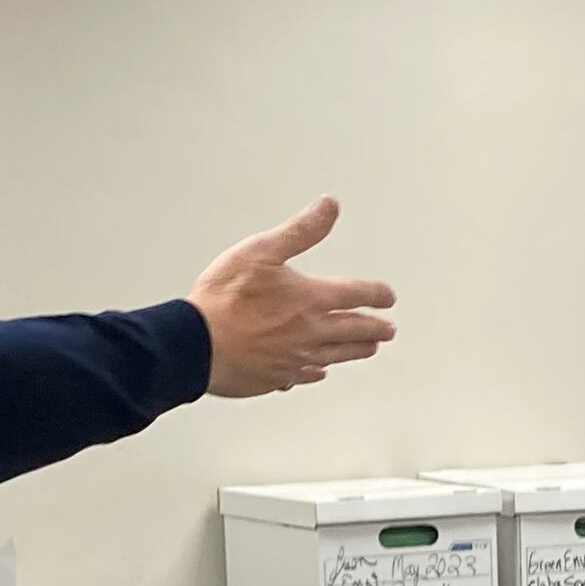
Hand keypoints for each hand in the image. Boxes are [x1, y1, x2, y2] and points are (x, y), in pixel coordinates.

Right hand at [190, 198, 396, 398]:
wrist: (196, 344)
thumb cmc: (223, 299)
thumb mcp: (261, 251)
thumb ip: (300, 231)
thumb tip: (328, 208)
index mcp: (310, 299)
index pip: (357, 295)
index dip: (376, 294)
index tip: (387, 296)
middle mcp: (310, 332)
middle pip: (354, 330)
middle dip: (375, 328)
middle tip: (387, 329)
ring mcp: (294, 358)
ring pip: (336, 355)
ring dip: (356, 351)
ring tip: (368, 349)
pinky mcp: (275, 377)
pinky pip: (304, 376)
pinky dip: (315, 372)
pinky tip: (317, 372)